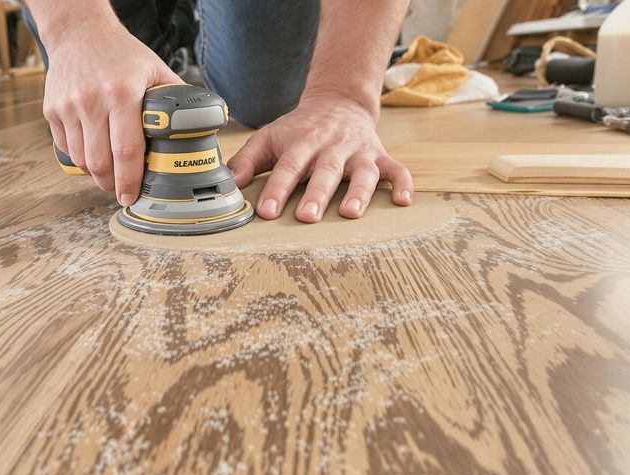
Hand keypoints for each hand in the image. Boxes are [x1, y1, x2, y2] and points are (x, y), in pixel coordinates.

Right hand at [43, 21, 181, 205]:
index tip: (131, 196)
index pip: (126, 150)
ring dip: (96, 174)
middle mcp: (92, 100)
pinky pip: (66, 147)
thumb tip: (200, 125)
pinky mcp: (52, 110)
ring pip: (81, 160)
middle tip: (121, 190)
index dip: (129, 181)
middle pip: (100, 163)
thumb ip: (176, 98)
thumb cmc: (121, 53)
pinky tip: (92, 152)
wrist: (79, 32)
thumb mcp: (155, 69)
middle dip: (111, 185)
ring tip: (108, 172)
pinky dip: (79, 158)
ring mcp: (68, 106)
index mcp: (122, 92)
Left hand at [227, 94, 413, 221]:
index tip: (267, 211)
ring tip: (351, 213)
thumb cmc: (298, 129)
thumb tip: (225, 186)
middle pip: (325, 171)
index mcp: (302, 142)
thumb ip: (246, 161)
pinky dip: (403, 184)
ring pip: (363, 172)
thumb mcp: (268, 138)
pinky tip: (404, 202)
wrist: (337, 102)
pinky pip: (397, 170)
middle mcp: (332, 147)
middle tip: (307, 217)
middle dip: (316, 194)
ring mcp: (359, 152)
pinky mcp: (380, 156)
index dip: (277, 189)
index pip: (287, 167)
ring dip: (359, 192)